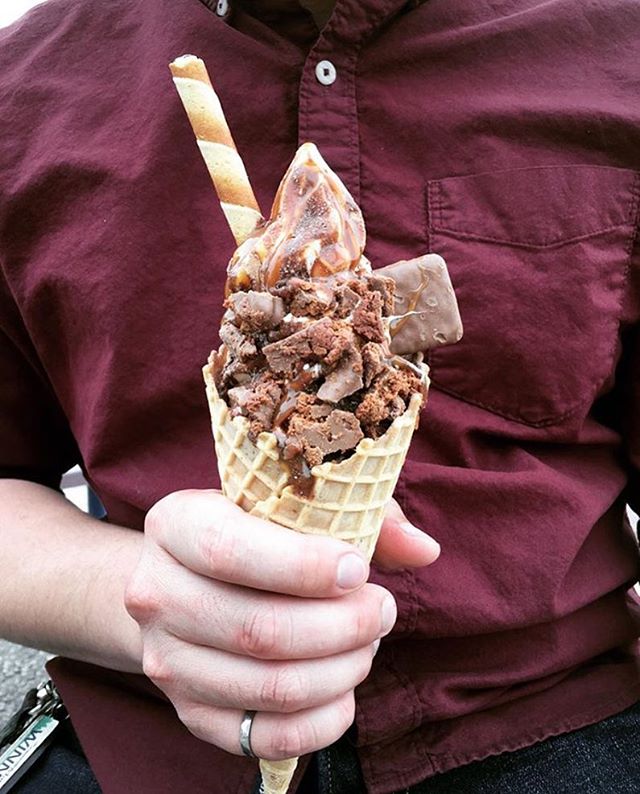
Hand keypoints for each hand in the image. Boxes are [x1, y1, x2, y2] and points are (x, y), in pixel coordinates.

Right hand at [125, 490, 438, 759]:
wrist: (186, 579)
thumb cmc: (255, 531)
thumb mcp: (297, 503)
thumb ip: (364, 516)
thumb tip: (424, 550)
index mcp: (176, 524)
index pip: (230, 550)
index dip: (303, 565)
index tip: (358, 570)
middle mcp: (156, 593)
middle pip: (257, 629)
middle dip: (341, 626)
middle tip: (381, 610)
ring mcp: (167, 661)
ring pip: (269, 686)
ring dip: (341, 670)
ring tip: (368, 643)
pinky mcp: (189, 712)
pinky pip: (264, 738)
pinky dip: (322, 721)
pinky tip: (345, 690)